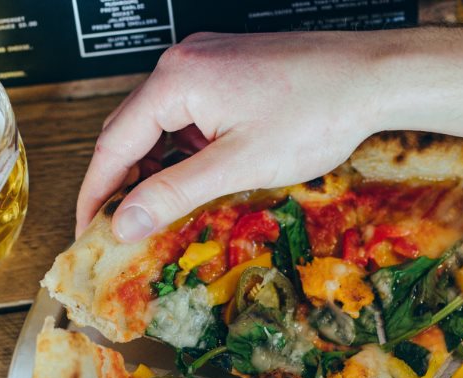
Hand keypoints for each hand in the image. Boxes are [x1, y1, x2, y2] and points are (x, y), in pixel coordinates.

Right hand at [76, 28, 462, 241]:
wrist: (375, 74)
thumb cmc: (317, 110)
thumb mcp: (237, 165)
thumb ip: (173, 194)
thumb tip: (125, 221)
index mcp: (174, 81)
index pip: (112, 144)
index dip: (96, 193)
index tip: (87, 229)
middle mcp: (181, 64)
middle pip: (128, 131)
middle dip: (119, 182)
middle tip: (117, 228)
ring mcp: (204, 63)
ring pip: (156, 124)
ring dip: (151, 168)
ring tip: (152, 212)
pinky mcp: (225, 70)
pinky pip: (184, 114)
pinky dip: (178, 149)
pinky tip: (189, 179)